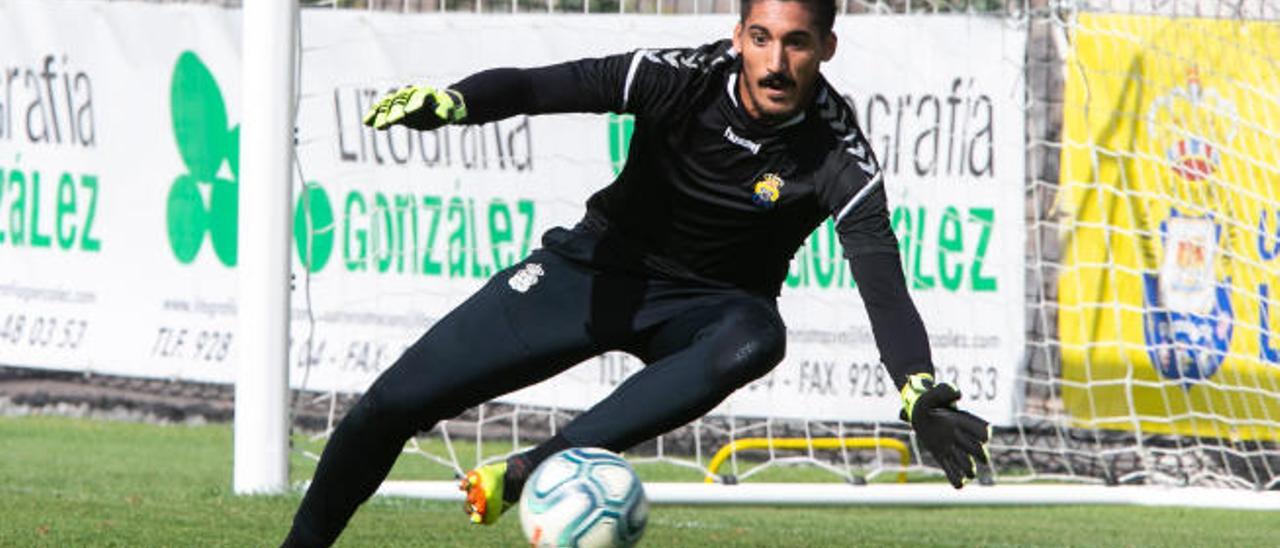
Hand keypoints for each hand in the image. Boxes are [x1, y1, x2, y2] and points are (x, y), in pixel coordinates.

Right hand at [362, 85, 466, 130]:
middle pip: (401, 101)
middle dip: (395, 111)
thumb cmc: (446, 108)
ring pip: (389, 105)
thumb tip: (444, 116)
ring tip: (377, 126)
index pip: (419, 96)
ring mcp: (401, 101)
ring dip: (382, 115)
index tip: (408, 113)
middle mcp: (411, 94)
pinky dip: (375, 116)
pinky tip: (367, 123)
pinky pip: (383, 111)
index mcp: (425, 93)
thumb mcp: (449, 110)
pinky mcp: (395, 110)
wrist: (437, 107)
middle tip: (389, 122)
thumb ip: (444, 111)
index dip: (413, 104)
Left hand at [900, 373, 990, 488]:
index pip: (984, 434)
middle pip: (980, 453)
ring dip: (968, 469)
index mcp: (965, 425)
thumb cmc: (928, 400)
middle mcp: (962, 438)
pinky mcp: (941, 457)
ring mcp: (953, 449)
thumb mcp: (933, 393)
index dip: (980, 434)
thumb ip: (945, 391)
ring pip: (970, 467)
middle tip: (958, 443)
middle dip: (975, 453)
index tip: (962, 425)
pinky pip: (953, 474)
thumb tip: (959, 395)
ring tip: (960, 465)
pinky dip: (957, 480)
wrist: (917, 408)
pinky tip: (957, 482)